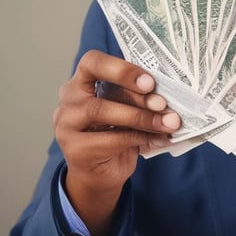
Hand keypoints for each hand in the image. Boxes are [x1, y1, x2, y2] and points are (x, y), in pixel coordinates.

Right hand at [53, 49, 180, 235]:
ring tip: (168, 123)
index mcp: (82, 81)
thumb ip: (137, 98)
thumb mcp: (126, 109)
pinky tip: (157, 138)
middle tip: (162, 103)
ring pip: (102, 111)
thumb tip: (169, 94)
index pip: (93, 62)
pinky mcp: (75, 149)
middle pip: (98, 86)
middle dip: (136, 95)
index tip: (149, 82)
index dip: (122, 69)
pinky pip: (111, 140)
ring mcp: (67, 124)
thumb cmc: (115, 133)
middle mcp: (69, 98)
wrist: (99, 173)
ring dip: (141, 117)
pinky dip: (139, 137)